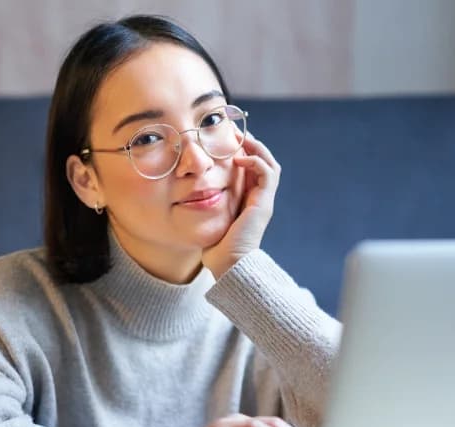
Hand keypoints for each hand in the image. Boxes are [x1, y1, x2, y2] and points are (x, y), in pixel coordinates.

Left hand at [202, 132, 280, 278]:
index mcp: (247, 201)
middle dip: (251, 146)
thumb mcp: (208, 219)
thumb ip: (204, 205)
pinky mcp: (264, 203)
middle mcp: (259, 199)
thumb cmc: (216, 248)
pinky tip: (239, 158)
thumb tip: (183, 194)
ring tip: (240, 139)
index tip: (226, 140)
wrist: (229, 266)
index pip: (251, 170)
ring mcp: (264, 201)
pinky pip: (268, 173)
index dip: (242, 153)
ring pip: (270, 164)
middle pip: (264, 163)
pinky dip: (256, 161)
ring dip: (257, 148)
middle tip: (235, 132)